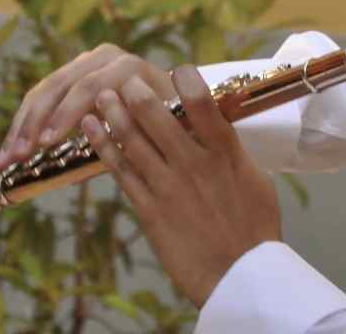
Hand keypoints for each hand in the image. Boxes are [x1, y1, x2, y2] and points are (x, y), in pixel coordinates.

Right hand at [0, 43, 169, 168]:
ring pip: (44, 91)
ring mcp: (84, 63)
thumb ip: (135, 135)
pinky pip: (41, 96)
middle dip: (34, 124)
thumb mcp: (163, 130)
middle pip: (59, 86)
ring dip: (21, 127)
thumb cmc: (174, 122)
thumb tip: (99, 146)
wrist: (176, 103)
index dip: (66, 115)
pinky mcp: (70, 75)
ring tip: (5, 160)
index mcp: (128, 67)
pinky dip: (24, 124)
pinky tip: (11, 149)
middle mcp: (103, 58)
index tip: (48, 145)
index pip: (89, 87)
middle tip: (16, 157)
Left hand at [81, 65, 281, 306]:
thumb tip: (221, 131)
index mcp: (226, 154)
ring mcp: (169, 186)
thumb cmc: (254, 229)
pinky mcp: (150, 210)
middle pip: (158, 117)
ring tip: (99, 96)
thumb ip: (233, 153)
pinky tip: (91, 132)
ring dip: (113, 114)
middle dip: (136, 93)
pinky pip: (121, 172)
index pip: (203, 105)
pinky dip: (104, 148)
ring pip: (133, 140)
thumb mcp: (255, 181)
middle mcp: (195, 163)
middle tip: (124, 79)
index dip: (187, 81)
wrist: (240, 275)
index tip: (176, 70)